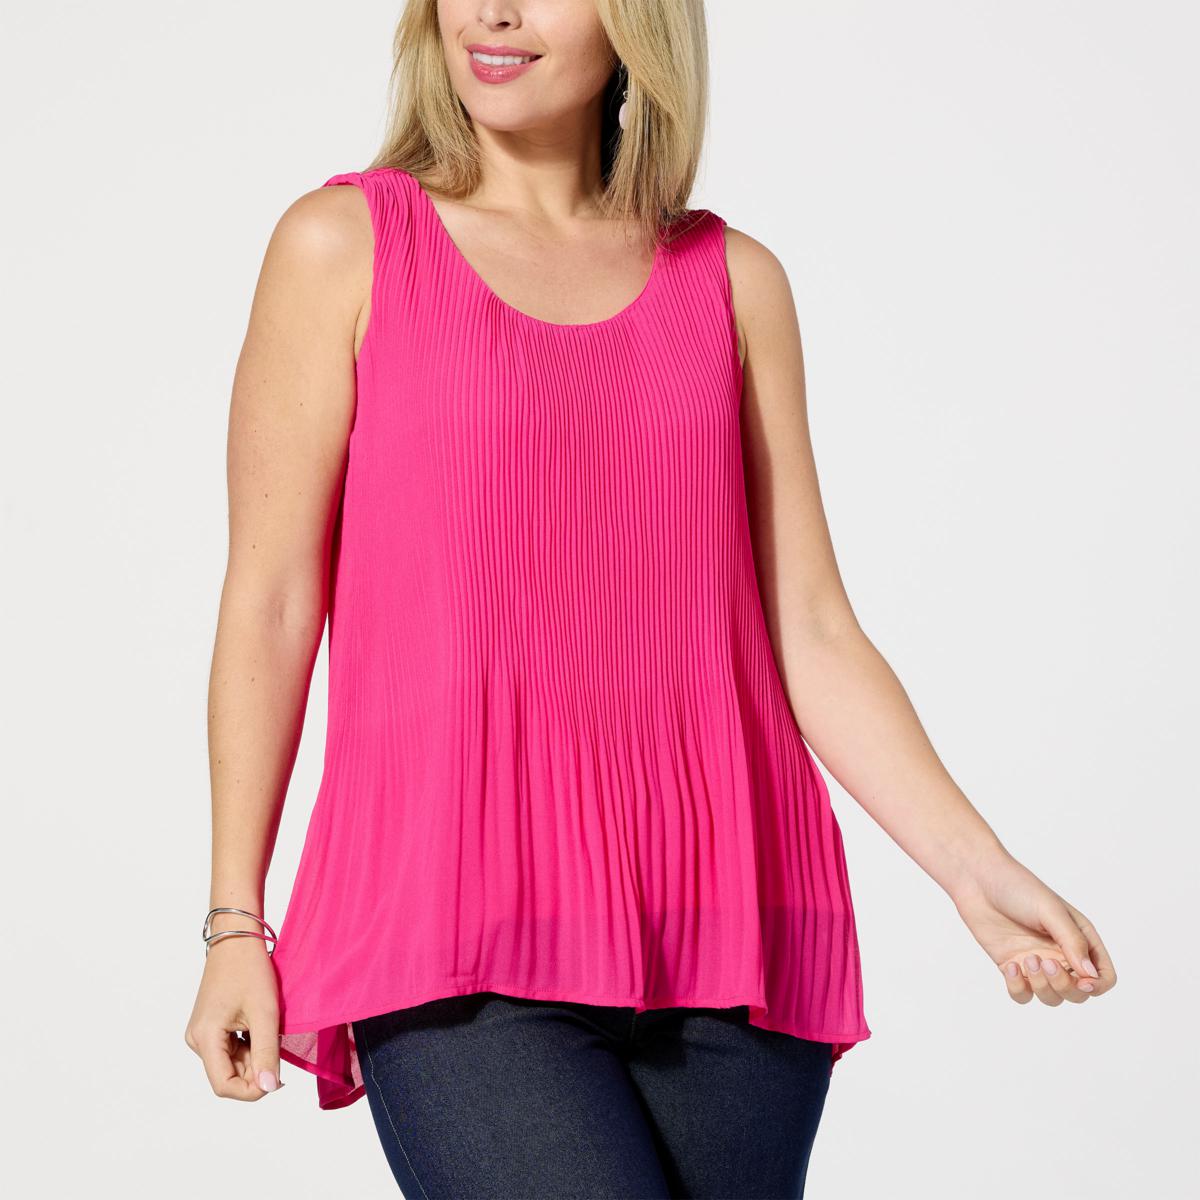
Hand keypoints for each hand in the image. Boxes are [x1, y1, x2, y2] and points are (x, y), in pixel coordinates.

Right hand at [184, 933, 284, 1099]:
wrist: (237, 938)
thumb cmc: (250, 969)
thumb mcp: (265, 1013)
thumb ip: (266, 1053)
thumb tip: (268, 1088)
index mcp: (204, 1038)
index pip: (224, 1085)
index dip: (251, 1090)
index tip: (277, 1080)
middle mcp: (196, 1039)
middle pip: (227, 1074)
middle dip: (255, 1069)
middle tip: (278, 1046)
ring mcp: (201, 1033)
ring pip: (230, 1062)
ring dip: (253, 1056)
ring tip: (269, 1029)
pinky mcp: (209, 1026)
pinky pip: (229, 1048)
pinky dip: (248, 1045)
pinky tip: (260, 1026)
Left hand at [950, 851, 1116, 1005]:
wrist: (978, 879)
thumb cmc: (1018, 887)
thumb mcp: (1050, 911)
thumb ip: (1072, 942)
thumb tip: (1090, 974)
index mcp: (1080, 938)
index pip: (1103, 975)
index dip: (1097, 985)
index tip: (1081, 981)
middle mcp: (1061, 953)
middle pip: (1078, 993)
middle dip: (1064, 986)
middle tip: (1044, 961)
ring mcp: (1036, 962)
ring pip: (1051, 997)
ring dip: (1041, 987)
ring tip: (1026, 959)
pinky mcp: (1011, 965)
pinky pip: (1022, 994)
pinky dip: (1018, 988)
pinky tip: (1009, 966)